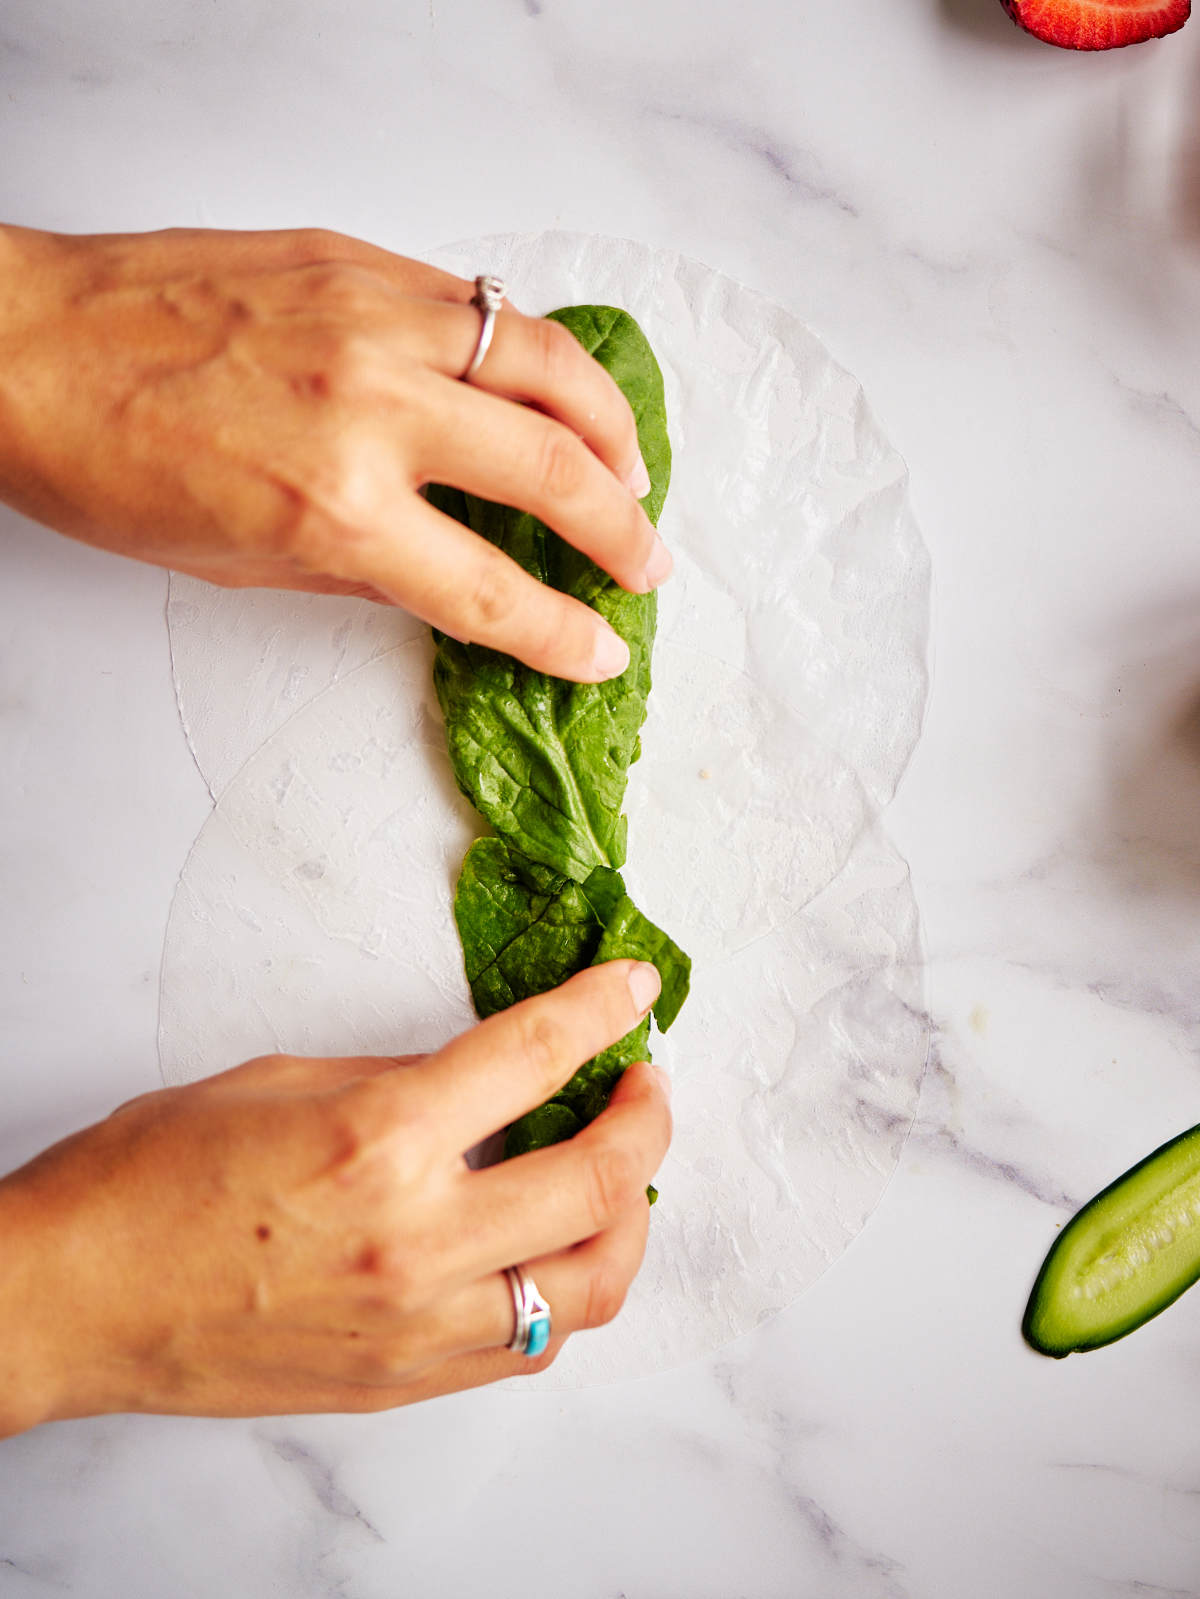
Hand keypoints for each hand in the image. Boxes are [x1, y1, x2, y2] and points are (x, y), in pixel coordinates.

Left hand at [0, 224, 669, 680]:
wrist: (19, 343)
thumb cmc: (105, 465)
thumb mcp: (240, 565)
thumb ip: (366, 572)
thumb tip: (454, 579)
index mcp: (335, 510)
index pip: (493, 589)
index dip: (564, 632)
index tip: (604, 648)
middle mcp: (371, 408)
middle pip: (555, 472)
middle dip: (625, 531)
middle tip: (648, 561)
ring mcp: (372, 319)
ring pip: (548, 363)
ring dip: (613, 426)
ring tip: (631, 469)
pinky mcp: (358, 260)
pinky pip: (484, 305)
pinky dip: (535, 353)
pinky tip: (547, 387)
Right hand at [0, 961, 670, 1435]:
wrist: (74, 1301)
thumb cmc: (148, 1180)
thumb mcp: (283, 1080)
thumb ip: (402, 1076)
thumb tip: (489, 1072)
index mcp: (380, 1139)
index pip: (536, 1056)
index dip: (602, 1010)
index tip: (633, 990)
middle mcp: (417, 1240)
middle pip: (600, 1179)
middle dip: (648, 1118)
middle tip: (646, 1084)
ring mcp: (418, 1325)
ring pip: (591, 1284)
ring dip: (630, 1216)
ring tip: (622, 1170)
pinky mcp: (405, 1379)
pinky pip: (531, 1344)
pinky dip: (568, 1286)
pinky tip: (559, 1244)